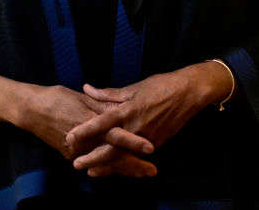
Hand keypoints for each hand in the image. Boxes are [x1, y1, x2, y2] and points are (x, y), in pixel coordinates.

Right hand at [18, 84, 156, 177]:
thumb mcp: (82, 98)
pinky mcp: (70, 155)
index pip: (116, 136)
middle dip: (134, 165)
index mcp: (90, 123)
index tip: (151, 149)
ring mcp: (77, 152)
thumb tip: (120, 107)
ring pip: (104, 163)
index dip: (133, 143)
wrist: (30, 110)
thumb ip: (101, 105)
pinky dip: (107, 166)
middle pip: (113, 156)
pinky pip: (93, 162)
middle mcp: (85, 141)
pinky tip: (119, 169)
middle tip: (152, 171)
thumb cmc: (56, 98)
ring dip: (123, 168)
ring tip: (141, 172)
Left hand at [65, 63, 230, 174]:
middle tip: (75, 164)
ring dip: (106, 165)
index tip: (70, 137)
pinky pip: (135, 156)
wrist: (188, 94)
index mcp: (128, 110)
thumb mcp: (133, 88)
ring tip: (91, 171)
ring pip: (123, 157)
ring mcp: (146, 138)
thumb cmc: (160, 86)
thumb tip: (88, 89)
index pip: (102, 123)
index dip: (85, 131)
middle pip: (110, 149)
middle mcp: (135, 127)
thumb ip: (109, 94)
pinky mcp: (156, 143)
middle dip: (92, 158)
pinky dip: (123, 162)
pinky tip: (113, 166)